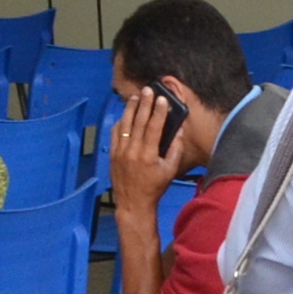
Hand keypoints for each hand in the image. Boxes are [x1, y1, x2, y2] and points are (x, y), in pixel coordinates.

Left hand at [112, 86, 187, 211]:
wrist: (133, 203)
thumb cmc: (154, 187)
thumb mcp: (170, 170)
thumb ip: (176, 149)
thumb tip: (180, 130)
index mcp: (148, 155)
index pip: (154, 127)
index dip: (159, 112)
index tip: (162, 99)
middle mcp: (132, 151)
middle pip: (139, 121)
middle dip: (144, 104)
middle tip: (148, 90)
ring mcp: (120, 152)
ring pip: (125, 124)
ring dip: (131, 108)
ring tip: (136, 96)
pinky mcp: (112, 154)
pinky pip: (115, 133)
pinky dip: (120, 121)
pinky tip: (125, 113)